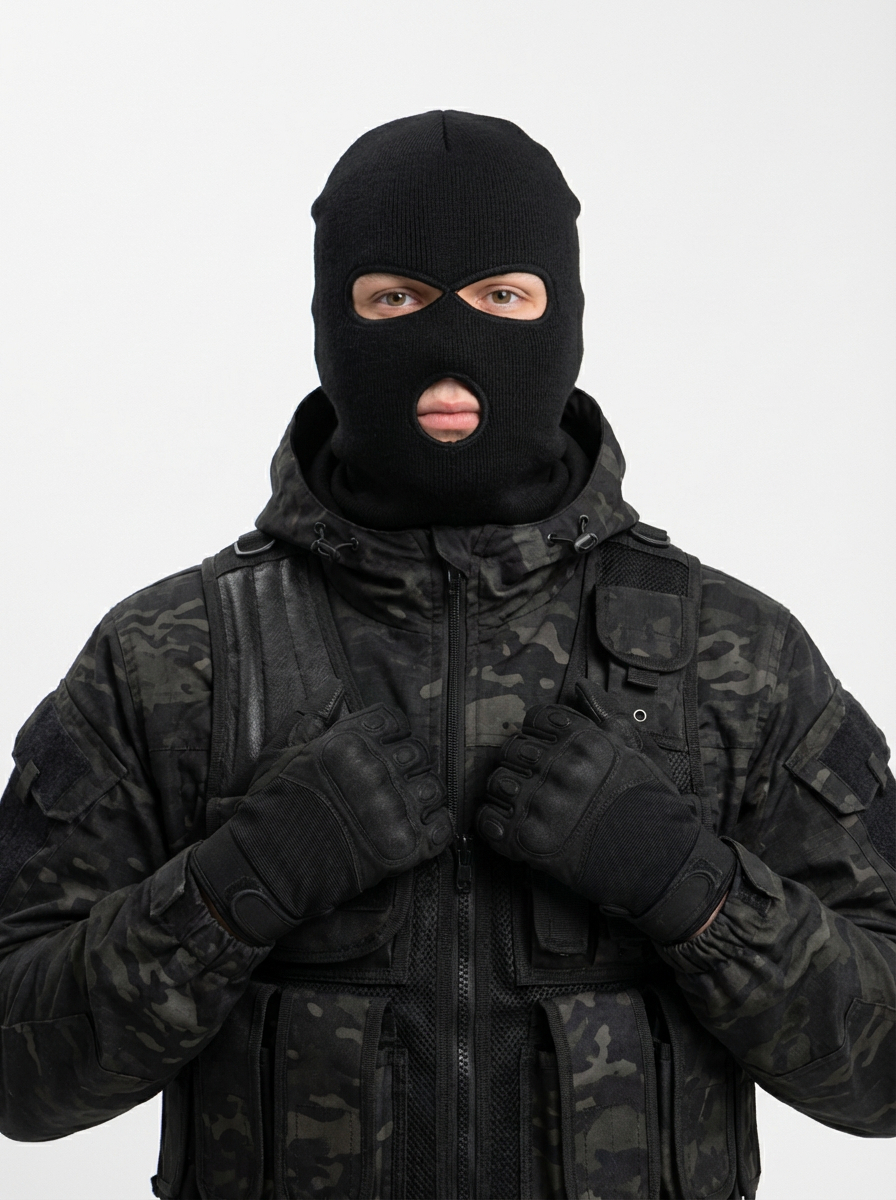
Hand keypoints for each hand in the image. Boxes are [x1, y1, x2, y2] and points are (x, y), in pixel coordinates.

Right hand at [191, 683, 451, 944]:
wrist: (271, 865)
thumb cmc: (274, 807)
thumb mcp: (284, 753)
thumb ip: (311, 718)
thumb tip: (334, 689)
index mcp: (351, 742)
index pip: (395, 721)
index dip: (393, 733)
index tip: (386, 746)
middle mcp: (376, 770)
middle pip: (419, 752)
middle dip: (409, 764)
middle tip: (393, 781)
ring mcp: (393, 808)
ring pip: (434, 788)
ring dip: (423, 795)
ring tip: (403, 806)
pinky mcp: (405, 845)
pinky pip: (442, 826)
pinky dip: (435, 826)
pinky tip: (417, 828)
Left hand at [477, 680, 734, 944]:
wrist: (655, 862)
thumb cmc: (647, 804)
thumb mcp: (636, 751)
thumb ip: (605, 714)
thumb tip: (581, 686)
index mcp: (584, 743)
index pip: (535, 718)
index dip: (538, 731)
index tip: (546, 747)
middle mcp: (561, 770)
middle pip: (512, 748)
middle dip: (520, 761)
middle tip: (536, 778)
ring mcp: (542, 806)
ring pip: (497, 781)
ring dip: (506, 789)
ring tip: (525, 801)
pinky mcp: (529, 841)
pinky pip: (488, 820)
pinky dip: (494, 821)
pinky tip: (513, 823)